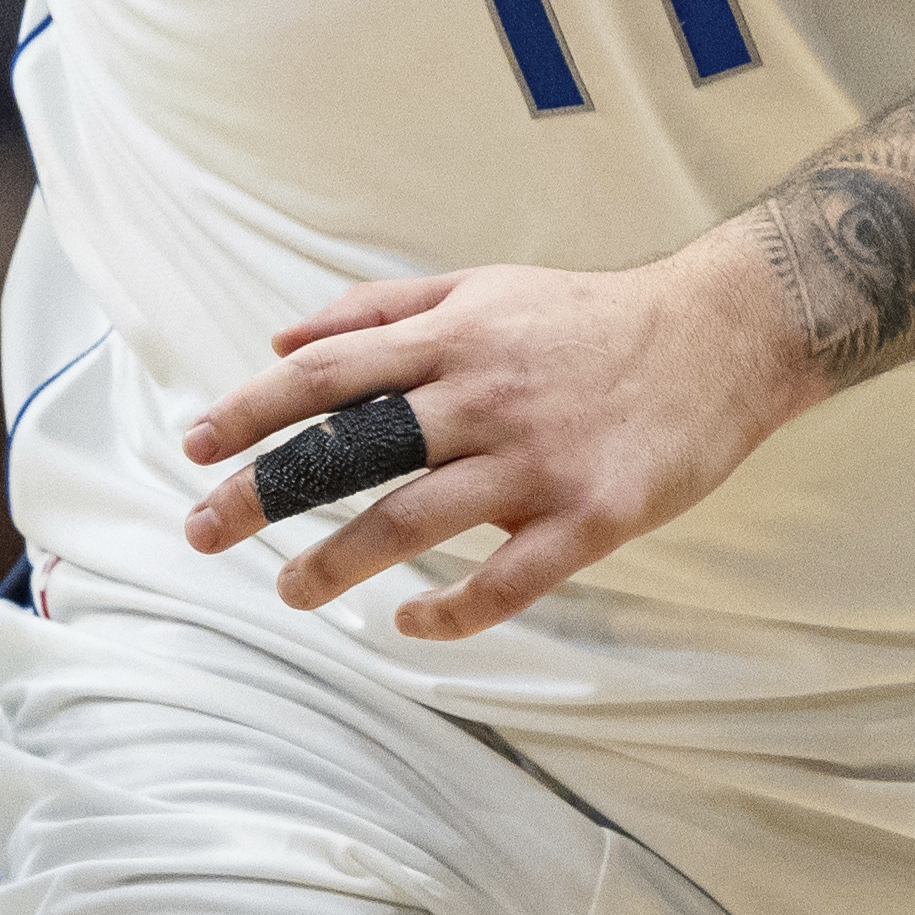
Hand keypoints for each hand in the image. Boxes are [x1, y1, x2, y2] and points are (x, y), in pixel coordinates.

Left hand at [178, 232, 822, 640]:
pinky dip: (452, 612)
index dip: (252, 409)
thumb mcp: (482, 288)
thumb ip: (379, 309)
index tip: (192, 445)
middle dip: (266, 492)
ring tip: (291, 591)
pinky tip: (412, 626)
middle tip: (200, 531)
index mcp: (452, 337)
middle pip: (352, 451)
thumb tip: (283, 336)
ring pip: (414, 520)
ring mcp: (536, 460)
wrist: (722, 336)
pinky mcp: (591, 516)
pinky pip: (507, 580)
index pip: (327, 374)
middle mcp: (483, 395)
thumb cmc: (588, 317)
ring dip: (341, 562)